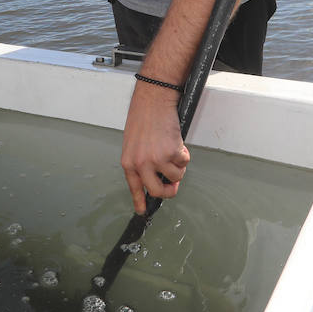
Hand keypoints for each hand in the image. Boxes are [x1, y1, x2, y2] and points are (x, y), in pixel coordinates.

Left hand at [119, 82, 189, 213]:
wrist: (153, 100)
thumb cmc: (143, 118)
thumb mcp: (133, 143)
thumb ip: (141, 162)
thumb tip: (156, 177)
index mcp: (128, 162)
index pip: (134, 188)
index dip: (139, 201)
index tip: (142, 211)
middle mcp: (141, 164)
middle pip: (157, 191)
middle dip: (169, 191)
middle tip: (174, 184)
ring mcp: (156, 160)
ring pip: (175, 176)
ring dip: (179, 167)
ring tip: (174, 151)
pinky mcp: (171, 153)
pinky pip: (184, 162)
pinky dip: (184, 154)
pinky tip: (176, 141)